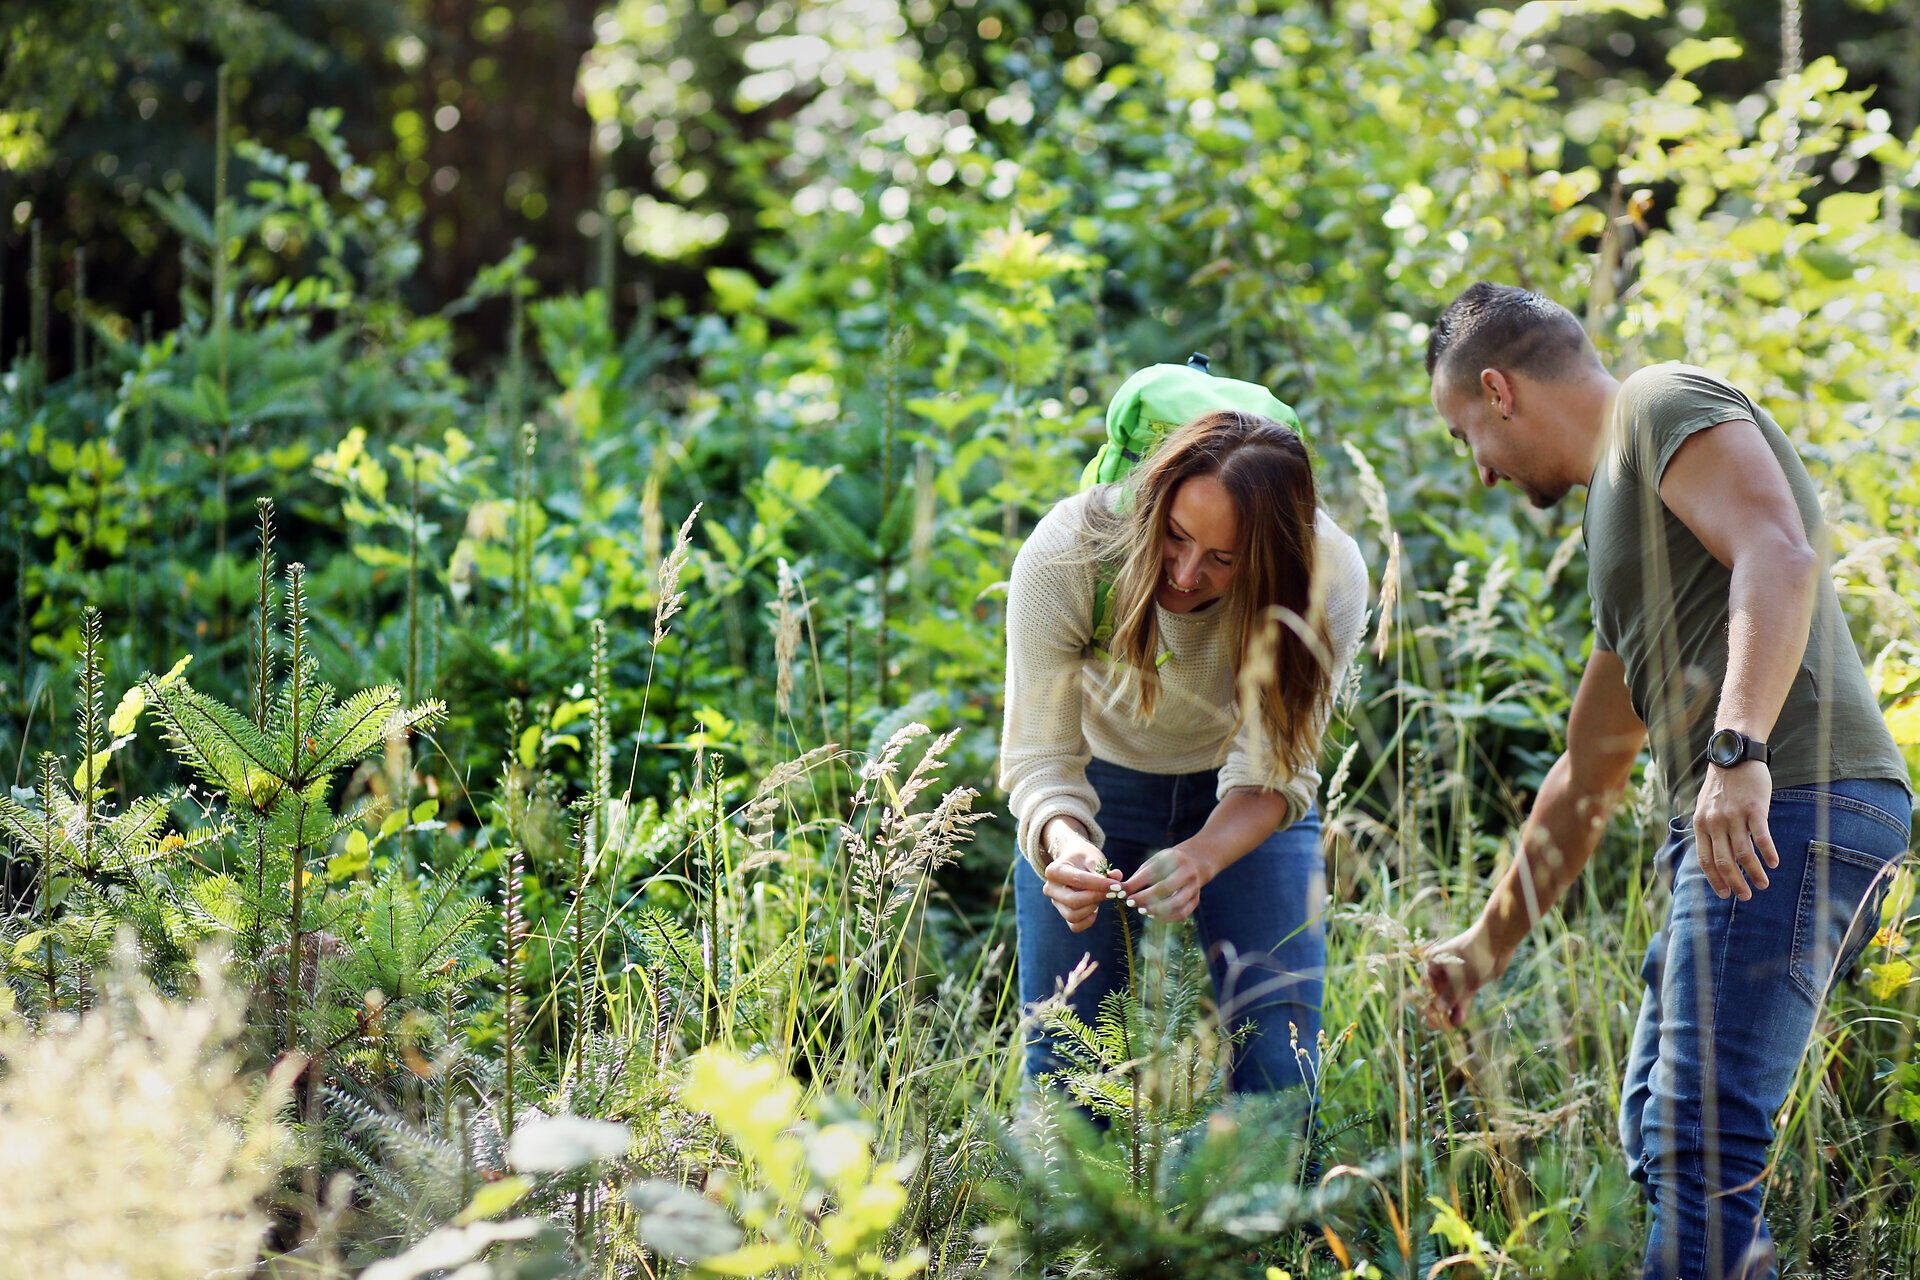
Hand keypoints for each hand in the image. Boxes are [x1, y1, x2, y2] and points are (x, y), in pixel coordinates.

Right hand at [1042, 825, 1118, 933]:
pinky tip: (1096, 909)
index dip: (1099, 885)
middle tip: (1113, 892)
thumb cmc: (1083, 858)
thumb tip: (1117, 877)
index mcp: (1054, 871)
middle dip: (1096, 898)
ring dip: (1093, 908)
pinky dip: (1088, 920)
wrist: (1072, 861)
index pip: (1078, 880)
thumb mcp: (1092, 857)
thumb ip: (1103, 868)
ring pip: (1073, 915)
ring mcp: (1055, 902)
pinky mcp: (1063, 913)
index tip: (1116, 885)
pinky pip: (1075, 926)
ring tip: (1103, 896)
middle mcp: (1050, 888)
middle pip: (1073, 901)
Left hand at [1118, 840, 1215, 922]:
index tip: (1122, 893)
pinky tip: (1153, 916)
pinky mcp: (1196, 900)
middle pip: (1165, 888)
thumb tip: (1121, 890)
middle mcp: (1186, 872)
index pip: (1151, 872)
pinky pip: (1182, 913)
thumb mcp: (1155, 862)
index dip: (1135, 884)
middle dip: (1145, 897)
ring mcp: (1194, 887)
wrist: (1197, 862)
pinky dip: (1167, 918)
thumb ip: (1139, 875)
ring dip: (1156, 910)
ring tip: (1142, 910)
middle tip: (1130, 903)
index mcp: (1174, 858)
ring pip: (1176, 903)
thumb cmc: (1169, 863)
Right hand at [1423, 923, 1509, 1029]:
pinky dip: (1460, 1008)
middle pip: (1437, 995)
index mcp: (1433, 964)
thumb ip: (1451, 995)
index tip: (1432, 1022)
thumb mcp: (1462, 976)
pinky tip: (1459, 1020)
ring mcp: (1456, 977)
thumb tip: (1439, 1011)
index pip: (1426, 989)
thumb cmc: (1474, 953)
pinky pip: (1462, 998)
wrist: (1498, 941)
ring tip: (1452, 1028)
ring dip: (1450, 1012)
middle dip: (1439, 1012)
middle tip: (1441, 1028)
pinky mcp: (1469, 982)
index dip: (1429, 1006)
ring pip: (1450, 998)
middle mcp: (1442, 971)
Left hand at [1690, 761, 1777, 900]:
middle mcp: (1715, 822)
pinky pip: (1761, 836)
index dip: (1714, 879)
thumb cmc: (1722, 785)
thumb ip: (1710, 830)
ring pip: (1743, 853)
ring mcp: (1734, 815)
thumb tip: (1717, 856)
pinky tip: (1774, 863)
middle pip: (1724, 861)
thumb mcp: (1706, 807)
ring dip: (1754, 872)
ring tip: (1762, 884)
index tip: (1724, 894)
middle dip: (1734, 882)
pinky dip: (1768, 852)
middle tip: (1745, 896)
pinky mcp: (1754, 808)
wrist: (1734, 755)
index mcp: (1701, 824)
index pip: (1704, 859)